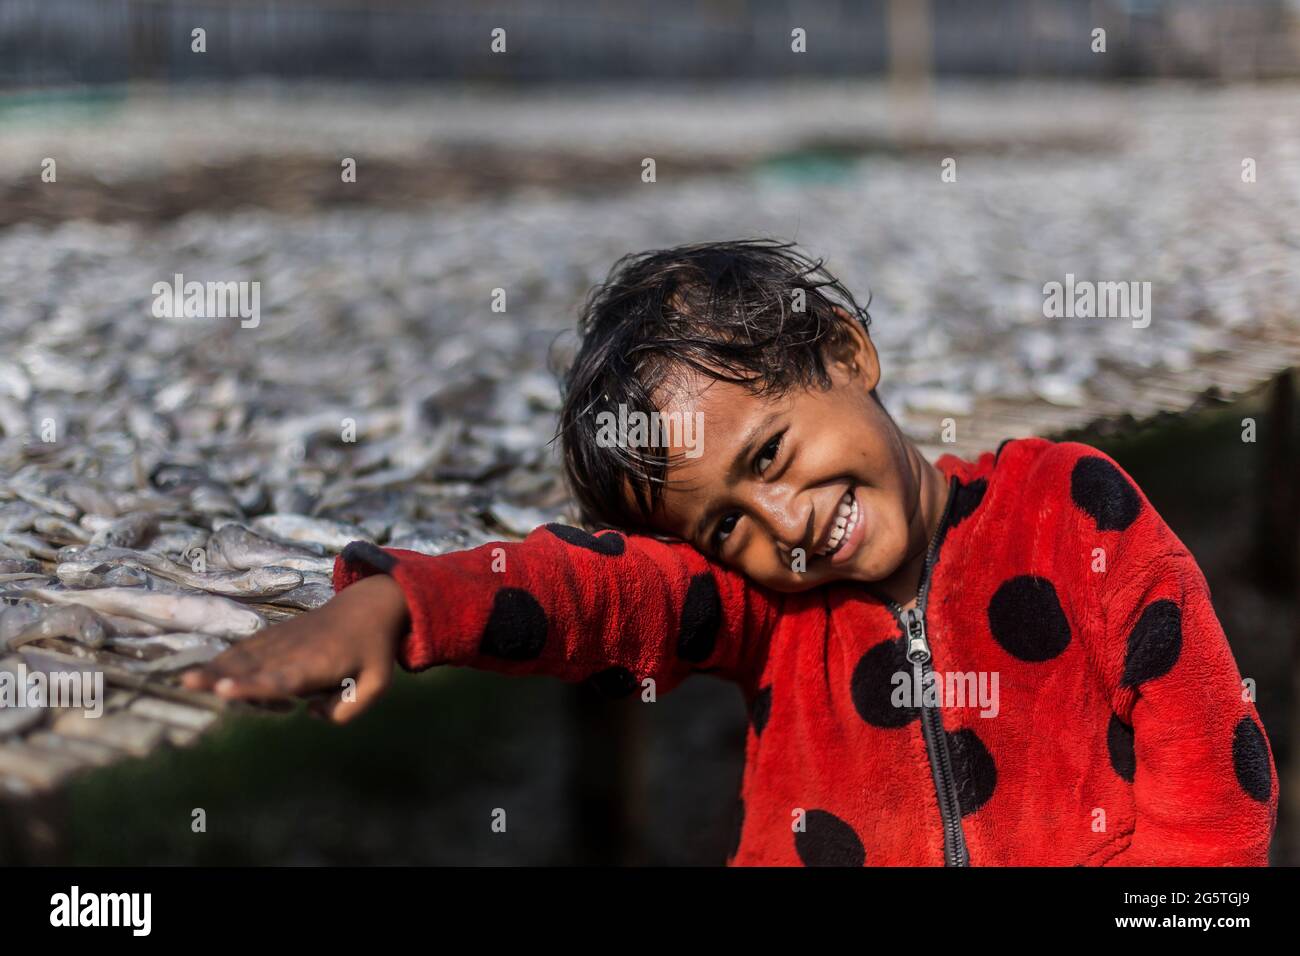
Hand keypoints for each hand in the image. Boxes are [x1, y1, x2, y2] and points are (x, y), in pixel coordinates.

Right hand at [180, 574, 409, 722]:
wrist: (369, 606)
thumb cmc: (373, 649)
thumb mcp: (377, 684)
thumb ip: (347, 710)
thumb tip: (308, 711)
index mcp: (317, 665)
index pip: (279, 680)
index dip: (250, 687)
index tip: (224, 689)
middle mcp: (293, 652)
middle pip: (251, 667)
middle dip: (219, 675)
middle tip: (188, 682)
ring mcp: (282, 641)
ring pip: (243, 657)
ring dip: (216, 669)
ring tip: (185, 680)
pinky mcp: (276, 636)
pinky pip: (245, 649)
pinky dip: (225, 661)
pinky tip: (204, 672)